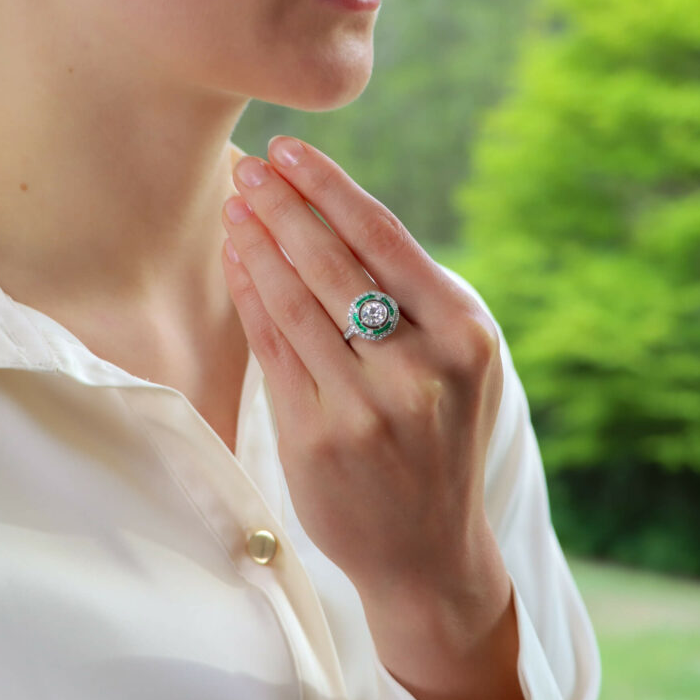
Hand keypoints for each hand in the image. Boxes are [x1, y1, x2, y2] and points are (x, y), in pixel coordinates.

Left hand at [221, 136, 503, 602]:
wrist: (429, 549)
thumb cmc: (441, 439)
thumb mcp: (455, 365)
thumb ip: (413, 299)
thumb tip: (335, 216)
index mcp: (465, 337)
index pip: (386, 240)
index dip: (331, 189)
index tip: (292, 150)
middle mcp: (420, 369)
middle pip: (334, 263)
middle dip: (284, 205)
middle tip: (249, 165)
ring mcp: (366, 407)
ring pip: (295, 300)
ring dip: (257, 243)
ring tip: (235, 204)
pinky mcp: (317, 438)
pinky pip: (274, 348)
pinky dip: (251, 296)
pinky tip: (236, 260)